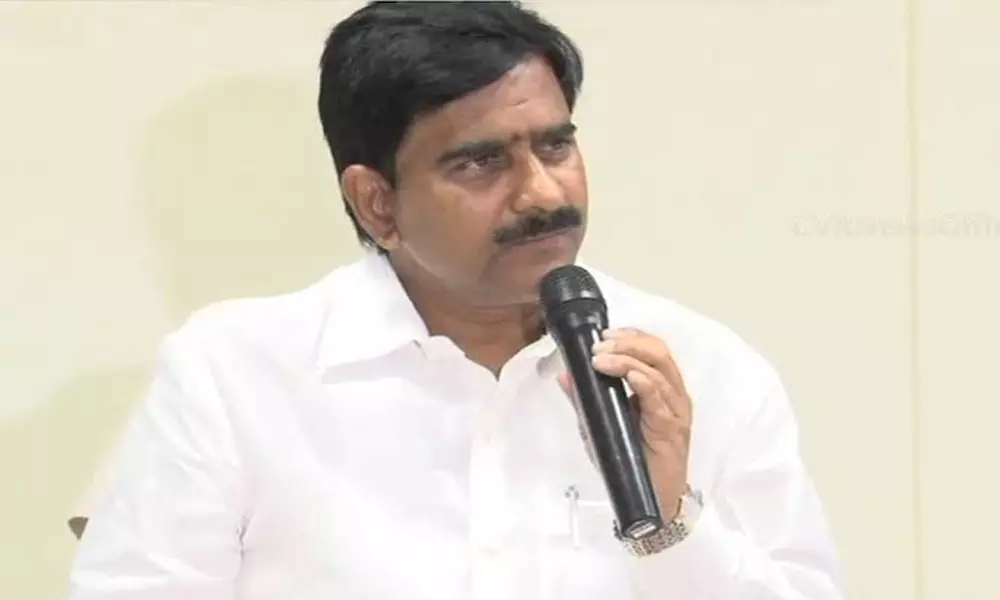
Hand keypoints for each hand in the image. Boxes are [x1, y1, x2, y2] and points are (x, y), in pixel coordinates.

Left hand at [557, 327, 692, 519]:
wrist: (652, 502)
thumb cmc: (631, 463)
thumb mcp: (600, 426)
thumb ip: (585, 400)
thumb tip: (564, 374)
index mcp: (659, 389)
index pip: (652, 349)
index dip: (630, 336)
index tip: (603, 334)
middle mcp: (672, 395)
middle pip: (659, 352)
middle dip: (629, 342)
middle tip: (601, 343)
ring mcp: (675, 411)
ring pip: (660, 370)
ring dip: (630, 358)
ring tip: (603, 357)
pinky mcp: (672, 429)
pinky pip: (660, 398)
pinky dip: (644, 381)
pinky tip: (629, 376)